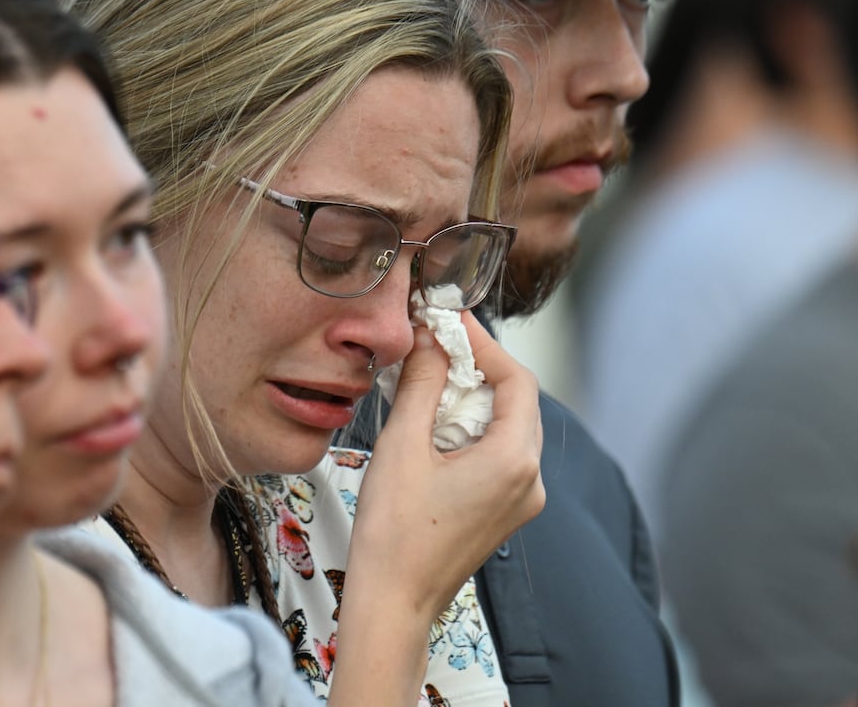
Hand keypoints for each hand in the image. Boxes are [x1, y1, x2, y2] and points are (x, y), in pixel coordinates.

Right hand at [348, 314, 543, 620]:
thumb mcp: (402, 445)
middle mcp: (529, 480)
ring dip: (471, 398)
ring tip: (426, 381)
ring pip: (506, 426)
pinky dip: (469, 428)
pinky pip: (497, 453)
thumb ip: (422, 384)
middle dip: (476, 368)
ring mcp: (521, 500)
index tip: (450, 321)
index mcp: (513, 461)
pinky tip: (432, 422)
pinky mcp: (503, 511)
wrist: (393, 602)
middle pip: (516, 401)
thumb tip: (431, 339)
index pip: (517, 379)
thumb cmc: (394, 533)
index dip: (484, 343)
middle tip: (435, 345)